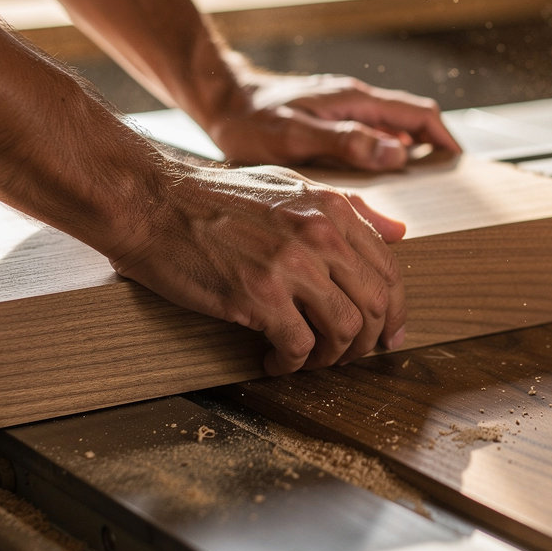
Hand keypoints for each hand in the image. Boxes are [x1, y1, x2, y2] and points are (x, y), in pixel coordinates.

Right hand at [109, 162, 406, 374]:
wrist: (152, 202)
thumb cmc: (217, 197)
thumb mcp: (291, 186)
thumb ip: (349, 208)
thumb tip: (400, 232)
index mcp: (333, 210)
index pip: (390, 271)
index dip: (395, 313)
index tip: (386, 336)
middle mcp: (320, 234)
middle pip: (376, 306)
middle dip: (368, 342)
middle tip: (349, 357)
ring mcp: (290, 265)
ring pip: (345, 331)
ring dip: (331, 357)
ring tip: (309, 360)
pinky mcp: (258, 294)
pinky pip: (299, 346)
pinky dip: (292, 364)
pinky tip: (274, 361)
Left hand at [204, 67, 460, 169]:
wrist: (220, 101)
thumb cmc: (250, 120)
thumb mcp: (295, 135)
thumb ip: (346, 141)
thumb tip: (398, 151)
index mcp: (355, 101)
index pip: (419, 113)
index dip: (445, 139)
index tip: (459, 166)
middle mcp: (356, 102)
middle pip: (413, 120)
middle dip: (434, 148)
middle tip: (444, 186)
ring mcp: (345, 110)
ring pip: (394, 129)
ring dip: (411, 154)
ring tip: (417, 191)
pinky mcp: (332, 121)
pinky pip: (372, 136)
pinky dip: (386, 155)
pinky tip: (378, 182)